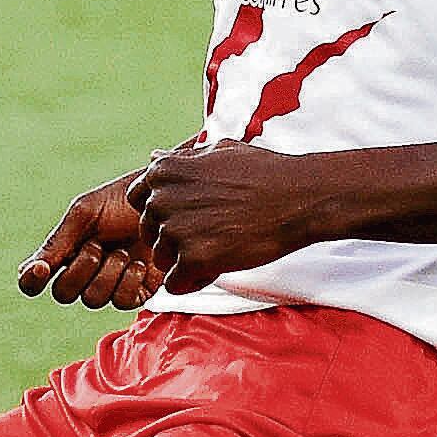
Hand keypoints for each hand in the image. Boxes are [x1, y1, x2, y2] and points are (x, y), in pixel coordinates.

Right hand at [16, 174, 165, 309]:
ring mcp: (109, 285)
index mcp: (64, 253)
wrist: (163, 200)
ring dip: (108, 274)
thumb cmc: (121, 200)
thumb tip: (28, 270)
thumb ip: (58, 242)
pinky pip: (121, 301)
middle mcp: (83, 274)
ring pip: (93, 300)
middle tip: (97, 245)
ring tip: (123, 251)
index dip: (31, 281)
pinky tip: (139, 263)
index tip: (42, 268)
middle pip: (64, 294)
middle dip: (80, 270)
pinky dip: (129, 281)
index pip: (33, 281)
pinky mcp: (136, 292)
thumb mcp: (85, 213)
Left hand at [129, 140, 332, 293]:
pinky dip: (193, 282)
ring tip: (219, 249)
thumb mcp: (218, 152)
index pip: (138, 200)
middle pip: (149, 233)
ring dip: (184, 261)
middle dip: (173, 238)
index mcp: (163, 171)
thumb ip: (181, 160)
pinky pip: (175, 284)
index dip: (163, 212)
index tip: (192, 214)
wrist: (299, 198)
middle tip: (212, 233)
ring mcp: (176, 230)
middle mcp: (162, 199)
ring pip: (161, 260)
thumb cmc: (263, 173)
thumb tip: (154, 157)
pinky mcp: (193, 259)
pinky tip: (216, 267)